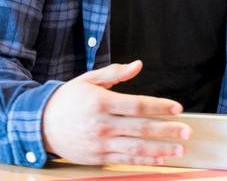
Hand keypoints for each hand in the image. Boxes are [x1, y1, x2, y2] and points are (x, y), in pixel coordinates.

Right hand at [41, 60, 190, 165]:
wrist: (39, 125)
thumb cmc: (67, 99)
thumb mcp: (88, 80)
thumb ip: (115, 73)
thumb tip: (138, 65)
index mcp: (101, 102)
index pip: (137, 105)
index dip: (159, 107)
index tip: (177, 108)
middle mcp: (102, 124)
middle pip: (141, 128)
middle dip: (167, 130)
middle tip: (187, 130)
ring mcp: (100, 143)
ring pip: (135, 148)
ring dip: (160, 149)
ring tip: (179, 149)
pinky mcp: (97, 157)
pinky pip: (125, 159)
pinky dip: (144, 160)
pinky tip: (159, 159)